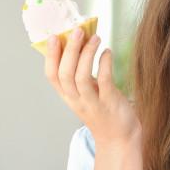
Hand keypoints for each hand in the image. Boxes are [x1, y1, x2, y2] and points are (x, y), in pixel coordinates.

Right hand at [44, 27, 140, 145]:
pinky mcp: (109, 103)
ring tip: (95, 38)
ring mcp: (92, 103)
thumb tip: (78, 44)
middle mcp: (76, 100)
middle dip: (69, 50)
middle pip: (65, 74)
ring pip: (81, 77)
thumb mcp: (86, 93)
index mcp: (68, 96)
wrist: (119, 139)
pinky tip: (107, 53)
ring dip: (87, 54)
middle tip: (77, 30)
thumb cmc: (103, 111)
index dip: (50, 56)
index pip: (51, 75)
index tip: (53, 37)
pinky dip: (104, 65)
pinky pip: (104, 82)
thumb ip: (79, 74)